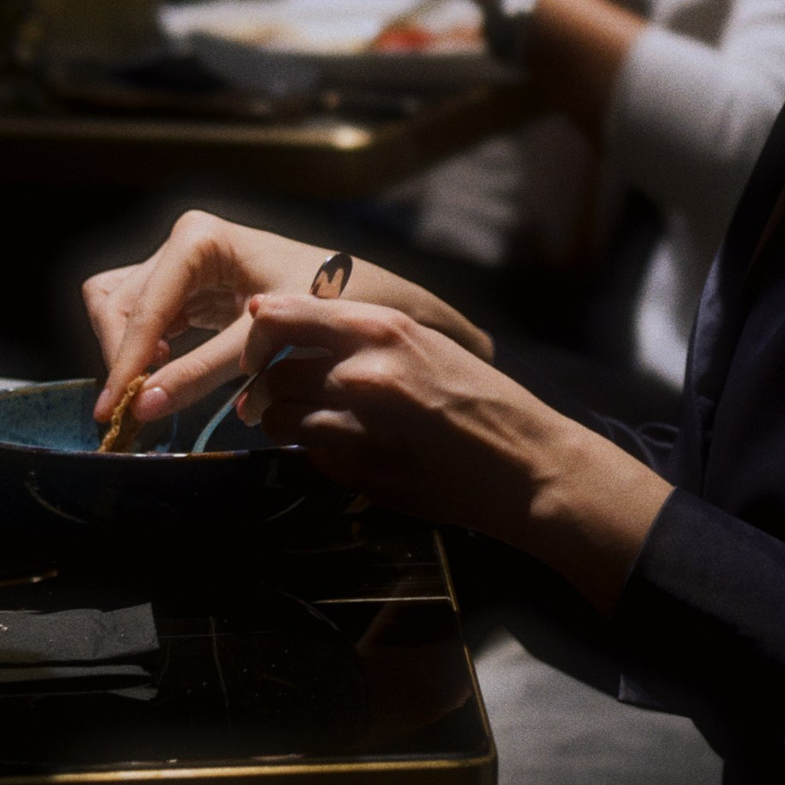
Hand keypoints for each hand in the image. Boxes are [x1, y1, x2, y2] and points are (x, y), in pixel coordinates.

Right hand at [82, 210, 488, 427]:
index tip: (114, 410)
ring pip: (120, 308)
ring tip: (154, 390)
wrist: (367, 297)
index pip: (140, 308)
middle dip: (121, 355)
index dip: (124, 361)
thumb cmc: (327, 304)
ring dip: (129, 352)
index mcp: (200, 239)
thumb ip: (201, 372)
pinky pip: (146, 319)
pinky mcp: (190, 287)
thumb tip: (143, 408)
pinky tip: (168, 376)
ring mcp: (184, 263)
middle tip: (134, 409)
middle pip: (115, 302)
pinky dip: (146, 350)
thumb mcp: (262, 342)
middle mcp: (184, 242)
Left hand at [242, 295, 673, 610]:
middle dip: (269, 385)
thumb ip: (365, 336)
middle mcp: (364, 370)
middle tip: (286, 394)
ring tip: (311, 425)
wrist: (525, 463)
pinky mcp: (357, 471)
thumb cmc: (483, 399)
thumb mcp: (428, 346)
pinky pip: (306, 456)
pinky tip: (349, 451)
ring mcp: (358, 424)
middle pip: (272, 370)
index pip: (281, 314)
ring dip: (282, 422)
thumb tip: (294, 323)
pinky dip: (315, 454)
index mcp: (385, 328)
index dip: (259, 331)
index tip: (260, 345)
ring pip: (276, 417)